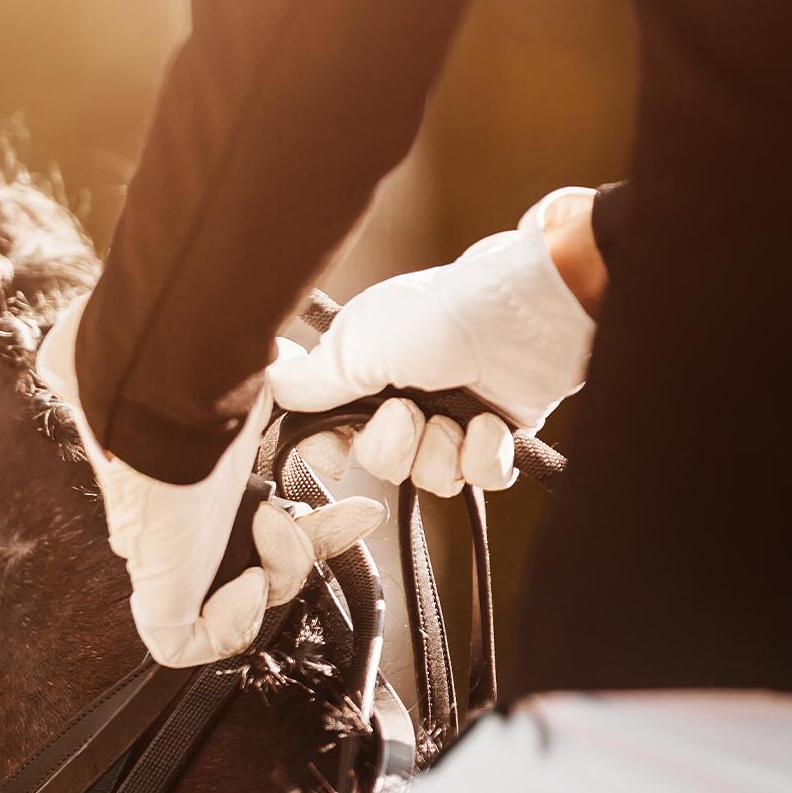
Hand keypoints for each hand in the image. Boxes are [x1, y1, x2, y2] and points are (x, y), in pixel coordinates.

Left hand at [38, 301, 384, 668]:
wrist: (168, 385)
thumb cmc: (200, 369)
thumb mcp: (259, 384)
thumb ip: (284, 398)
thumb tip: (315, 407)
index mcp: (204, 482)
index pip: (257, 530)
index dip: (313, 529)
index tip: (356, 510)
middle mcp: (184, 523)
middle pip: (258, 567)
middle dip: (309, 549)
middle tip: (348, 518)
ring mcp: (167, 559)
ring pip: (241, 602)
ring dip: (284, 570)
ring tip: (275, 526)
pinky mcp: (157, 591)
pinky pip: (188, 642)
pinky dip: (232, 622)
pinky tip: (249, 580)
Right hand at [268, 187, 600, 494]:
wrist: (523, 313)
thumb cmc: (435, 315)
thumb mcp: (356, 345)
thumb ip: (310, 380)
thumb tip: (268, 386)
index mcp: (361, 379)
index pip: (328, 438)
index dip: (330, 452)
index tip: (339, 450)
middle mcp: (403, 403)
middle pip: (379, 465)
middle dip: (395, 445)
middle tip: (410, 410)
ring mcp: (451, 420)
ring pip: (429, 479)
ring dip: (442, 451)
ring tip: (459, 416)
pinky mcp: (495, 436)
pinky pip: (479, 479)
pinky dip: (484, 456)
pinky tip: (490, 424)